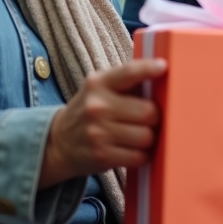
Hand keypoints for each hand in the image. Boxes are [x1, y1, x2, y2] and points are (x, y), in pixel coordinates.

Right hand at [39, 58, 166, 186]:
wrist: (60, 142)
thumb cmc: (90, 111)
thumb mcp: (100, 89)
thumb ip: (126, 83)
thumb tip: (163, 81)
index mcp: (98, 83)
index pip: (128, 72)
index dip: (148, 69)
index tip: (163, 67)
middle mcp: (97, 106)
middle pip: (148, 111)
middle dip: (155, 117)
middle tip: (150, 118)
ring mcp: (98, 132)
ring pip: (146, 136)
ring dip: (149, 138)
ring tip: (141, 135)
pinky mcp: (102, 155)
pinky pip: (138, 156)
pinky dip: (141, 154)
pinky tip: (133, 149)